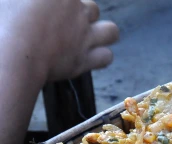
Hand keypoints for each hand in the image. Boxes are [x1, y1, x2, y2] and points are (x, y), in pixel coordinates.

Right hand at [1, 0, 118, 81]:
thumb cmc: (3, 21)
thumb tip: (32, 2)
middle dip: (81, 13)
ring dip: (102, 32)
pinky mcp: (83, 60)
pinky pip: (106, 56)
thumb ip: (26, 0)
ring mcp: (84, 36)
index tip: (53, 11)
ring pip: (111, 31)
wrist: (12, 53)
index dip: (64, 5)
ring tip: (86, 36)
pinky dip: (101, 55)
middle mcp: (77, 11)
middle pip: (92, 7)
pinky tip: (88, 55)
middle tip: (63, 22)